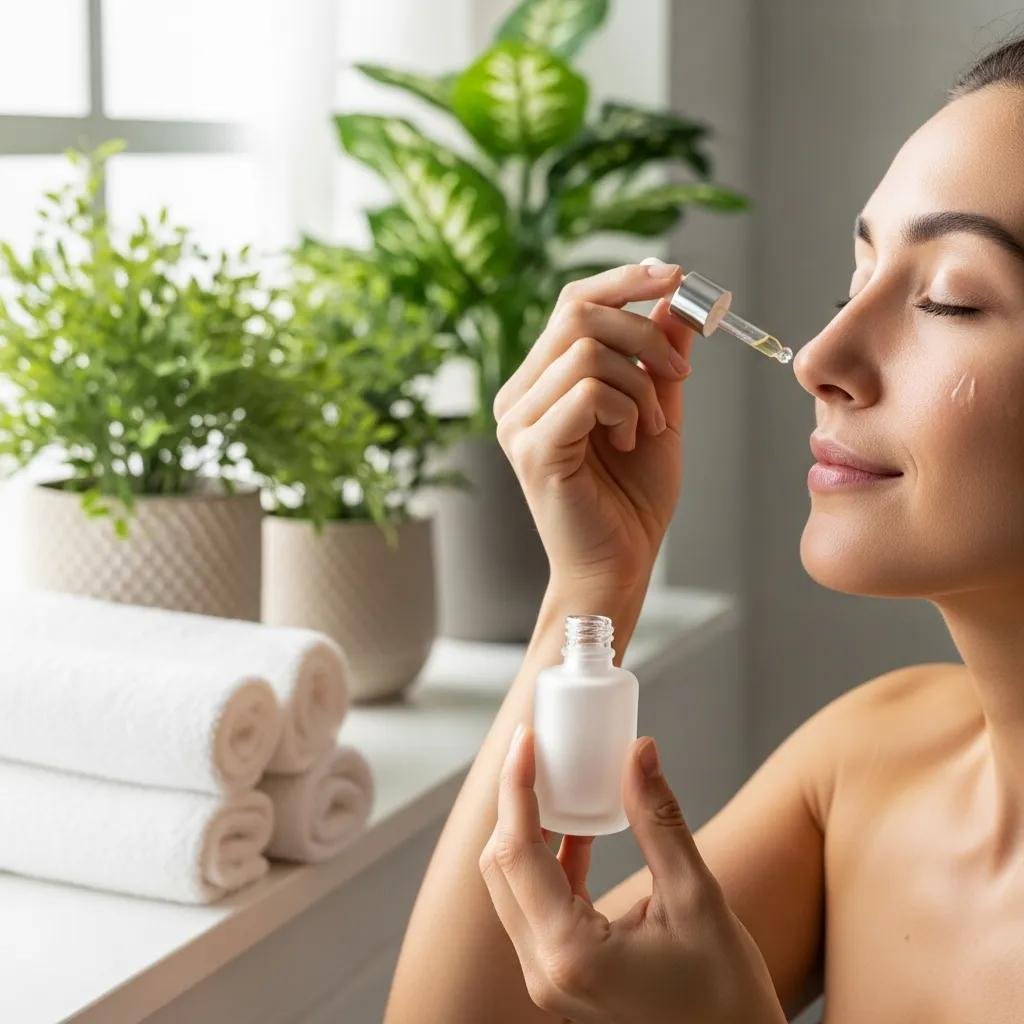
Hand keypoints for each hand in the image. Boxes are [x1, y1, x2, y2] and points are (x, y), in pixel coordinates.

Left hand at [478, 725, 786, 1023]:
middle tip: (539, 752)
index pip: (517, 851)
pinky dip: (549, 862)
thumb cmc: (725, 997)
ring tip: (555, 781)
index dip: (516, 786)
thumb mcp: (697, 898)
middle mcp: (544, 970)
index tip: (526, 737)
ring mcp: (548, 978)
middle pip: (501, 867)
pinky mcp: (563, 976)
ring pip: (513, 886)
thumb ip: (659, 820)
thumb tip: (638, 752)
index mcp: (569, 952)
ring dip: (528, 830)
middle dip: (515, 802)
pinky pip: (536, 906)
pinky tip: (578, 832)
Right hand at [492, 262, 693, 593]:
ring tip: (648, 427)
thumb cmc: (633, 498)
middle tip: (678, 373)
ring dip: (640, 383)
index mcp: (540, 383)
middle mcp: (517, 396)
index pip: (573, 303)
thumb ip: (661, 356)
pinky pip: (588, 390)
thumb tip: (676, 296)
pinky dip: (626, 408)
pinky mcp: (533, 448)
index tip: (675, 276)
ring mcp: (518, 422)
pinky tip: (630, 441)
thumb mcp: (657, 411)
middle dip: (644, 331)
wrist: (621, 566)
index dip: (624, 280)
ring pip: (586, 350)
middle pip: (577, 312)